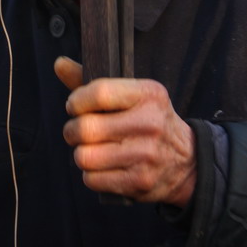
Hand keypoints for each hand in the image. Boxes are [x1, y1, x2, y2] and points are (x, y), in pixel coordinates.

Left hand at [54, 57, 195, 206]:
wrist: (187, 162)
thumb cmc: (147, 121)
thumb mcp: (132, 96)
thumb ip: (93, 83)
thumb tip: (59, 64)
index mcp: (148, 94)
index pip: (99, 92)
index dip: (76, 101)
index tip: (74, 106)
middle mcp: (150, 123)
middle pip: (85, 128)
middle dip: (72, 131)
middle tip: (77, 131)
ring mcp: (146, 154)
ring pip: (84, 157)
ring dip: (81, 154)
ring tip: (92, 149)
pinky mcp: (140, 181)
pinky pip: (92, 179)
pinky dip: (91, 174)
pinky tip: (104, 167)